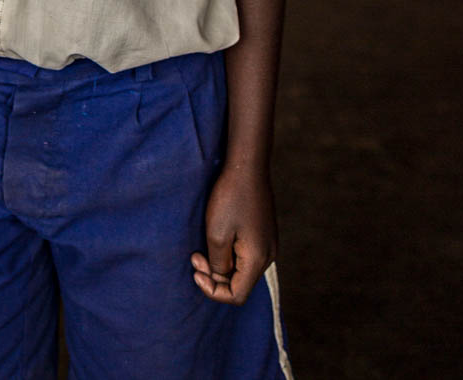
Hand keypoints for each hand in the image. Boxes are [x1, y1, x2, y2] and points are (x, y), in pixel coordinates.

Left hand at [190, 165, 276, 304]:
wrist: (247, 166)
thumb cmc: (230, 198)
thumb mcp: (217, 234)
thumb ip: (218, 264)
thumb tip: (220, 277)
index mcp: (257, 260)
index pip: (237, 295)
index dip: (213, 291)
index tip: (196, 271)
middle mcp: (268, 256)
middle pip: (240, 284)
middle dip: (214, 276)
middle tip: (195, 257)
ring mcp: (268, 243)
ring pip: (242, 269)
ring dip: (220, 264)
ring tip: (201, 248)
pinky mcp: (264, 232)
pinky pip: (246, 255)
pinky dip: (229, 254)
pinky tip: (216, 238)